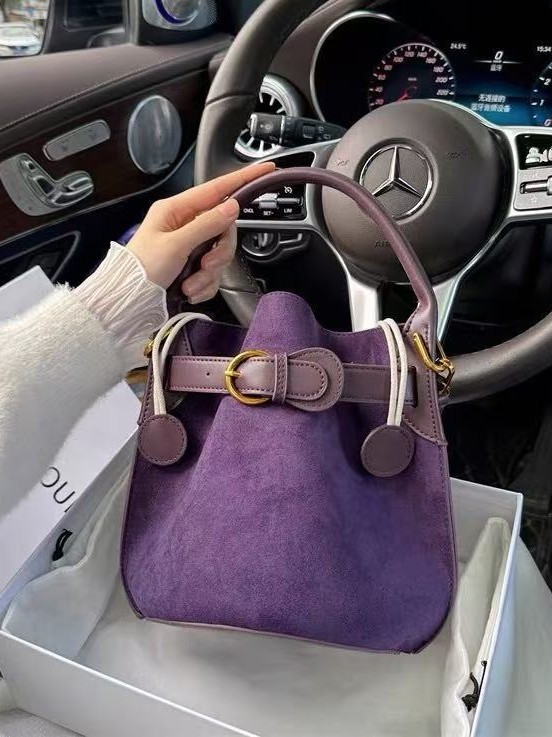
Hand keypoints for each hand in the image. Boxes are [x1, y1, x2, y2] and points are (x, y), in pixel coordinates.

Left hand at [128, 161, 274, 302]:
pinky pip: (212, 275)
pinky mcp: (191, 269)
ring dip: (208, 275)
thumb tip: (231, 208)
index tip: (265, 169)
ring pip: (219, 255)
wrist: (128, 304)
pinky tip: (189, 291)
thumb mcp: (175, 245)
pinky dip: (204, 286)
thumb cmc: (139, 271)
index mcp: (175, 211)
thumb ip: (206, 225)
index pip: (216, 189)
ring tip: (190, 284)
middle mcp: (184, 226)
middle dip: (219, 252)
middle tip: (207, 264)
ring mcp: (189, 248)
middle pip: (223, 229)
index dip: (242, 179)